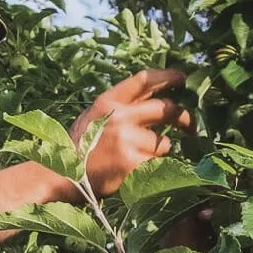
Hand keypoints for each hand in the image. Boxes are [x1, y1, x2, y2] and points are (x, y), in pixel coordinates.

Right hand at [72, 68, 189, 195]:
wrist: (61, 175)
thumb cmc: (80, 147)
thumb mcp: (95, 116)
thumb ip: (121, 106)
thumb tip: (156, 98)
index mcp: (109, 101)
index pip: (145, 80)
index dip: (168, 77)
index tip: (183, 80)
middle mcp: (119, 116)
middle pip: (165, 109)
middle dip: (184, 117)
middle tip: (191, 126)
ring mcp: (127, 139)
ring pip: (164, 142)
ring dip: (160, 151)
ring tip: (139, 159)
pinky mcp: (133, 162)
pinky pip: (157, 163)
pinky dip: (153, 168)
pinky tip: (136, 172)